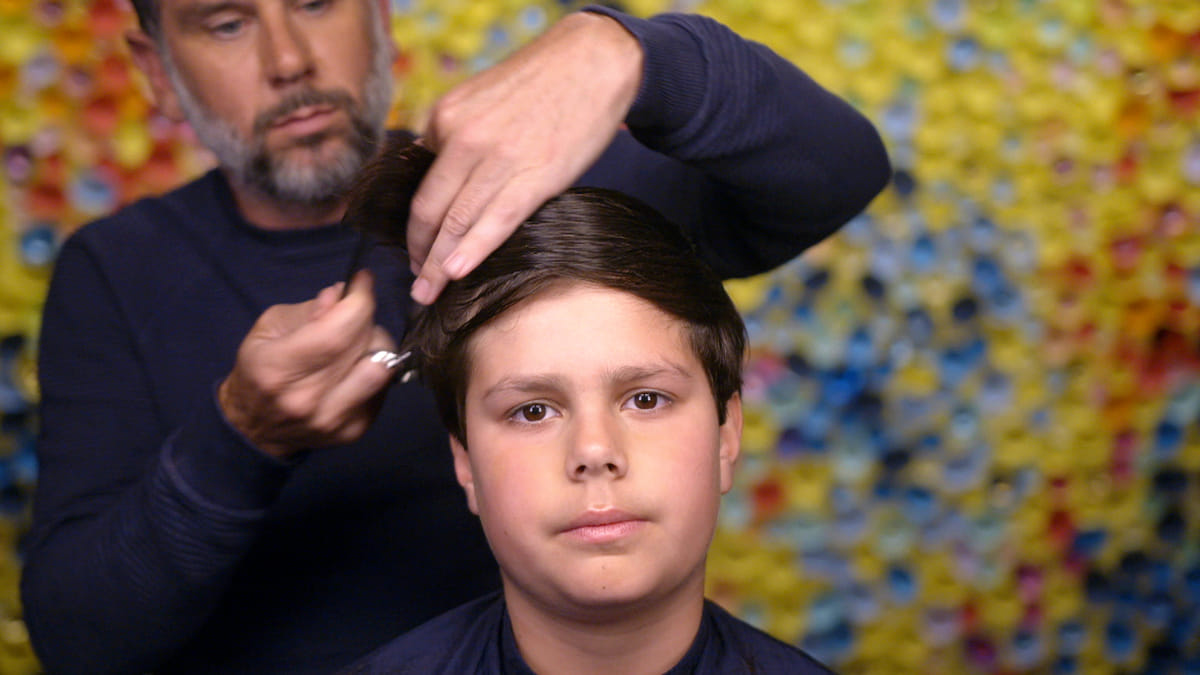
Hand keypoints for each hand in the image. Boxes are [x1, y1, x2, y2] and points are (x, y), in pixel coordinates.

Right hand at [217, 271, 398, 457]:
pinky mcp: (355, 431)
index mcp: (279, 369)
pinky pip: (383, 388)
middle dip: (365, 318)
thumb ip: (308, 311)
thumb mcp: (268, 329)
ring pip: (383, 368)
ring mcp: (335, 420)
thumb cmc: (259, 370)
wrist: (254, 428)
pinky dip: (373, 369)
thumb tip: (342, 295)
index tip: (363, 281)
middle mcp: (309, 399)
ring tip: (357, 342)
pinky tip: (354, 367)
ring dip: (375, 345)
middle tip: (352, 313)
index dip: (359, 301)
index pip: (336, 332)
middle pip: (365, 346)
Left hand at [406, 11, 643, 303]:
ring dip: (438, 265)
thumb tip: (440, 177)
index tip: (415, 251)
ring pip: (456, 222)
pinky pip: (495, 222)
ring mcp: (497, 160)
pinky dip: (472, 250)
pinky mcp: (534, 178)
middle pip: (429, 210)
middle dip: (419, 254)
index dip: (414, 226)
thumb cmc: (540, 82)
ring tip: (429, 293)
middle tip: (416, 284)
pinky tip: (456, 273)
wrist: (593, 63)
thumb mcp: (480, 98)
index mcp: (444, 118)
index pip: (419, 185)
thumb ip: (455, 135)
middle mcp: (462, 138)